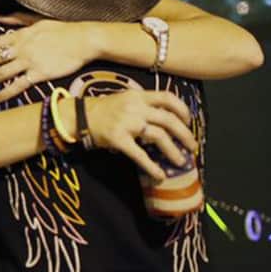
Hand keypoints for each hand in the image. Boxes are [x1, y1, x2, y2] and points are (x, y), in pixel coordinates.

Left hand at [0, 14, 98, 102]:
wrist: (84, 39)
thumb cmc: (62, 30)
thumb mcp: (37, 20)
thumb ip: (16, 19)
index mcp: (19, 35)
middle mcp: (20, 48)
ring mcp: (29, 61)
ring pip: (1, 73)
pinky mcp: (39, 73)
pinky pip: (18, 85)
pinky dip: (5, 92)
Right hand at [82, 90, 196, 180]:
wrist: (78, 117)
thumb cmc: (102, 110)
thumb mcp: (124, 100)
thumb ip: (143, 106)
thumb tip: (164, 122)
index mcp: (138, 96)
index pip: (167, 98)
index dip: (182, 110)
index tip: (188, 122)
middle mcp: (135, 108)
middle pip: (168, 119)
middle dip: (184, 134)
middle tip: (192, 146)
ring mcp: (127, 123)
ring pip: (159, 136)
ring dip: (173, 151)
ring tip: (181, 161)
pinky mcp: (119, 139)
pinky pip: (140, 154)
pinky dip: (152, 166)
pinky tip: (160, 175)